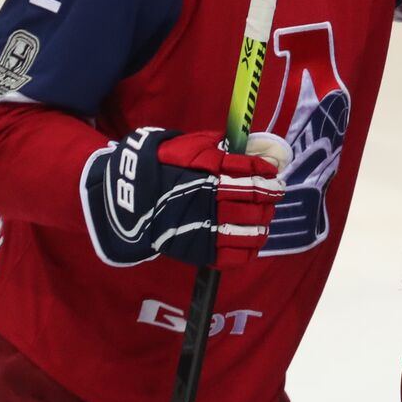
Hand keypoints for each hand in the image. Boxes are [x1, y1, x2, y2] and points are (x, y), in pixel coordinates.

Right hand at [83, 128, 289, 268]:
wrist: (126, 198)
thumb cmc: (159, 167)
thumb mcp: (187, 146)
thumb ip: (215, 146)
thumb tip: (244, 146)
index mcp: (209, 171)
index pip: (250, 172)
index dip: (266, 174)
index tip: (273, 175)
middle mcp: (211, 199)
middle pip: (254, 200)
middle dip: (269, 198)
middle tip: (275, 195)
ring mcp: (205, 226)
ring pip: (249, 228)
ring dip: (263, 223)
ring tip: (265, 219)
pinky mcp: (198, 250)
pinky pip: (233, 256)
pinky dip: (248, 249)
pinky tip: (253, 241)